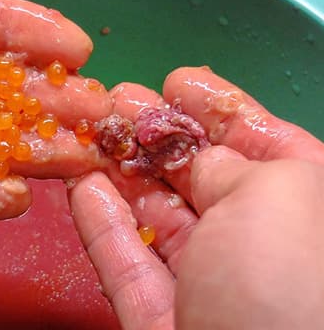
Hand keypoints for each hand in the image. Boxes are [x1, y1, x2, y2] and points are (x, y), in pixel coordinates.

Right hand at [68, 67, 323, 328]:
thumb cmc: (291, 277)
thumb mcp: (273, 194)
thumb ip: (228, 164)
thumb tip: (197, 160)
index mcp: (306, 205)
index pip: (260, 141)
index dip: (218, 106)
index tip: (177, 79)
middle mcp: (261, 243)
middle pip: (200, 175)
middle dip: (157, 133)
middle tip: (116, 97)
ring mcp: (209, 283)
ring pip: (157, 216)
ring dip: (121, 172)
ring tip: (90, 129)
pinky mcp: (160, 316)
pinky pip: (127, 261)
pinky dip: (103, 223)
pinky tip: (83, 185)